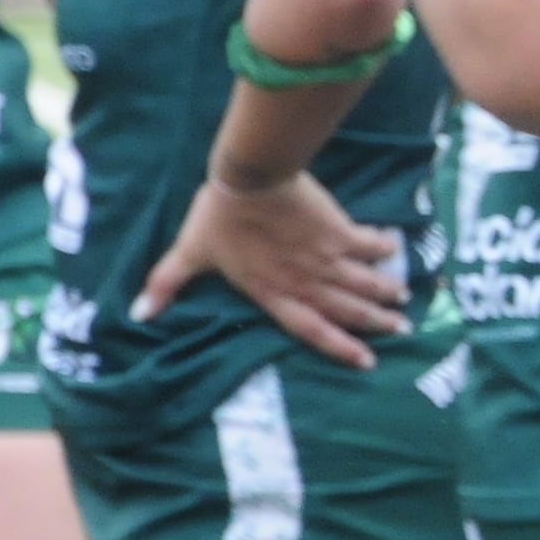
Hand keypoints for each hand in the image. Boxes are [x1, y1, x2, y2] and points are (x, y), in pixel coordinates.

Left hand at [135, 171, 407, 368]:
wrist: (251, 179)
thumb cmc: (219, 216)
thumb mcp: (191, 253)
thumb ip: (166, 284)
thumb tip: (136, 314)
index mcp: (273, 293)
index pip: (311, 329)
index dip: (340, 347)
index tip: (366, 361)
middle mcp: (304, 282)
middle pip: (346, 309)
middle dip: (375, 323)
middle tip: (402, 330)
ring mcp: (324, 257)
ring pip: (362, 282)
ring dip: (385, 292)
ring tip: (404, 299)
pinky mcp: (338, 230)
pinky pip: (367, 244)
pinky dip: (382, 247)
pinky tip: (392, 248)